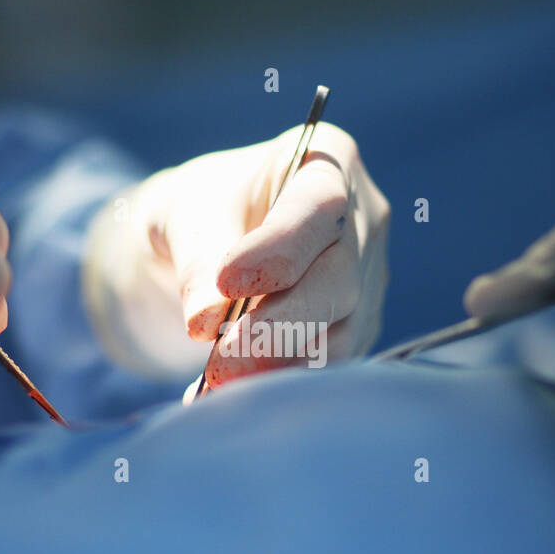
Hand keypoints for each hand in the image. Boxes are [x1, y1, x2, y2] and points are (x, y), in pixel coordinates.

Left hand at [83, 123, 388, 386]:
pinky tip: (234, 392)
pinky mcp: (359, 324)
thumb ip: (196, 258)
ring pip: (342, 330)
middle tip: (222, 361)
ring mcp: (369, 275)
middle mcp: (363, 218)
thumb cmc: (203, 209)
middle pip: (340, 278)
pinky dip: (284, 380)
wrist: (216, 241)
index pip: (319, 207)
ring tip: (219, 384)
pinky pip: (332, 361)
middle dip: (280, 324)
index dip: (281, 249)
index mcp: (325, 161)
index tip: (229, 282)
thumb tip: (205, 322)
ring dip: (280, 363)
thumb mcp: (185, 214)